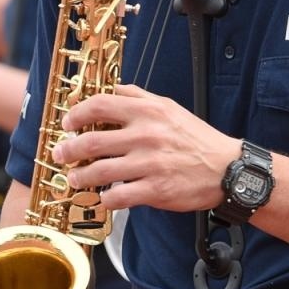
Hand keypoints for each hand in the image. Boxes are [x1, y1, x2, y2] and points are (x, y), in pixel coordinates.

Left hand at [49, 84, 239, 211]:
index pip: (100, 105)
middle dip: (68, 150)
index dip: (76, 114)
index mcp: (147, 111)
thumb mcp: (168, 107)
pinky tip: (102, 198)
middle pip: (91, 141)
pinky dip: (105, 199)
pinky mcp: (156, 189)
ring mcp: (150, 164)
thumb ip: (137, 97)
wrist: (226, 169)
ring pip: (99, 171)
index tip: (68, 123)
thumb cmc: (195, 138)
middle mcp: (146, 135)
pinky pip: (118, 196)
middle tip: (61, 155)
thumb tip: (108, 89)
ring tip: (76, 178)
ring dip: (81, 176)